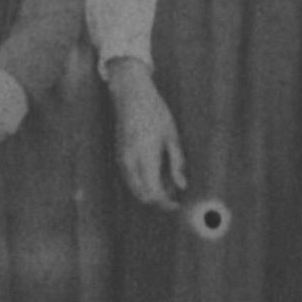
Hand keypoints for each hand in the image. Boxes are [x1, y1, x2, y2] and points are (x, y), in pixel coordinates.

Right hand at [108, 58, 187, 209]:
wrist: (131, 96)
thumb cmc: (155, 113)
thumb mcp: (172, 136)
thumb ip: (177, 163)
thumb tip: (182, 187)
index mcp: (146, 156)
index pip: (154, 193)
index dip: (166, 204)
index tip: (178, 205)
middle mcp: (130, 161)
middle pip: (142, 195)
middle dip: (158, 200)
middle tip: (174, 196)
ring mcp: (122, 159)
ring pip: (135, 189)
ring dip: (150, 192)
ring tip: (168, 182)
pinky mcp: (119, 155)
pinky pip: (130, 179)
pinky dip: (142, 183)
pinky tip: (156, 174)